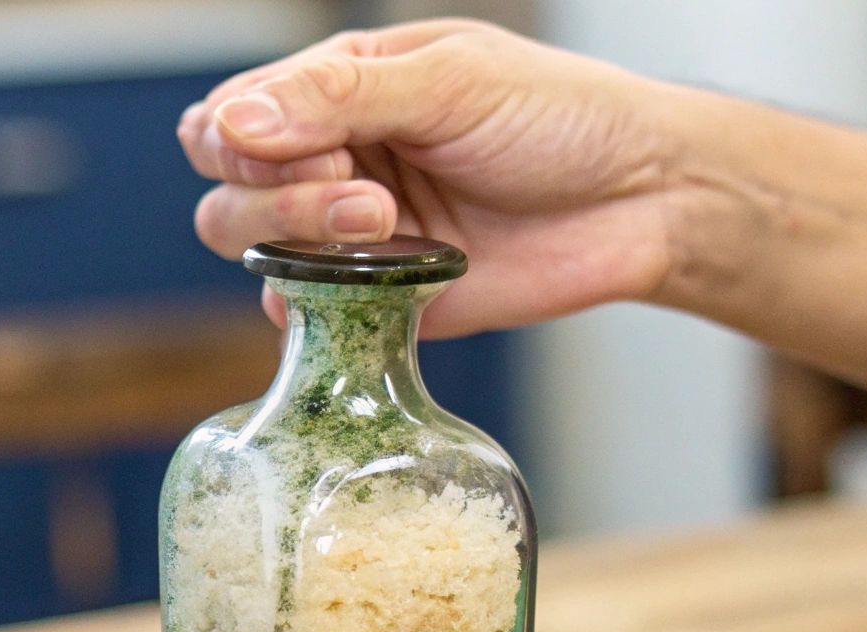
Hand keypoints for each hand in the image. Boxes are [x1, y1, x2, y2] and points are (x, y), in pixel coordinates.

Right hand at [180, 19, 680, 337]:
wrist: (641, 199)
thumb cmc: (557, 116)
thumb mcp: (448, 81)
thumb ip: (336, 98)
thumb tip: (232, 123)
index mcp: (335, 89)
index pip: (225, 119)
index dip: (244, 141)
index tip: (319, 149)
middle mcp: (329, 160)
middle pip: (226, 190)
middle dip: (277, 196)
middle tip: (361, 191)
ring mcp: (346, 235)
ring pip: (252, 251)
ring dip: (295, 240)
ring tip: (381, 223)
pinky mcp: (372, 300)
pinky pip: (302, 314)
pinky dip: (315, 304)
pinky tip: (372, 280)